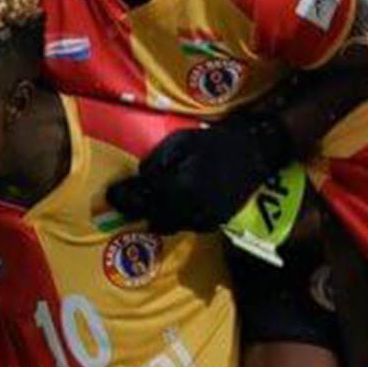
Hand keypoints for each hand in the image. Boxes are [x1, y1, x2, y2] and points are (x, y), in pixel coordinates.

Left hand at [105, 112, 292, 234]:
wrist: (257, 152)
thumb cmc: (218, 141)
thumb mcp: (183, 140)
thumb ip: (158, 159)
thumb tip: (141, 176)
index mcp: (182, 186)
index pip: (144, 196)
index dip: (124, 196)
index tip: (111, 196)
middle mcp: (192, 208)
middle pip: (154, 217)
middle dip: (137, 210)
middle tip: (122, 203)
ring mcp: (206, 217)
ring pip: (170, 226)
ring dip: (155, 217)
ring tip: (146, 206)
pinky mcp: (216, 221)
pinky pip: (188, 226)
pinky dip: (177, 219)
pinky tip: (174, 206)